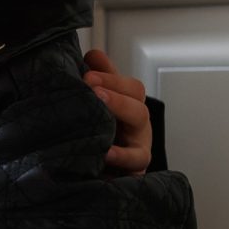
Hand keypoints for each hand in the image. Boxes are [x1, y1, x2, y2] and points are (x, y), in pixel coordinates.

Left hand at [84, 48, 151, 174]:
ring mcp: (137, 152)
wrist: (100, 166)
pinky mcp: (131, 174)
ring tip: (100, 120)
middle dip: (117, 99)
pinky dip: (121, 160)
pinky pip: (133, 167)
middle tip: (91, 89)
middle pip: (139, 111)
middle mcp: (138, 129)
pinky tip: (105, 154)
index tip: (87, 75)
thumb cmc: (101, 125)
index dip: (112, 79)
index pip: (131, 88)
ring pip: (141, 140)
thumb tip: (93, 54)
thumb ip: (99, 76)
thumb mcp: (100, 97)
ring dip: (121, 135)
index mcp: (131, 107)